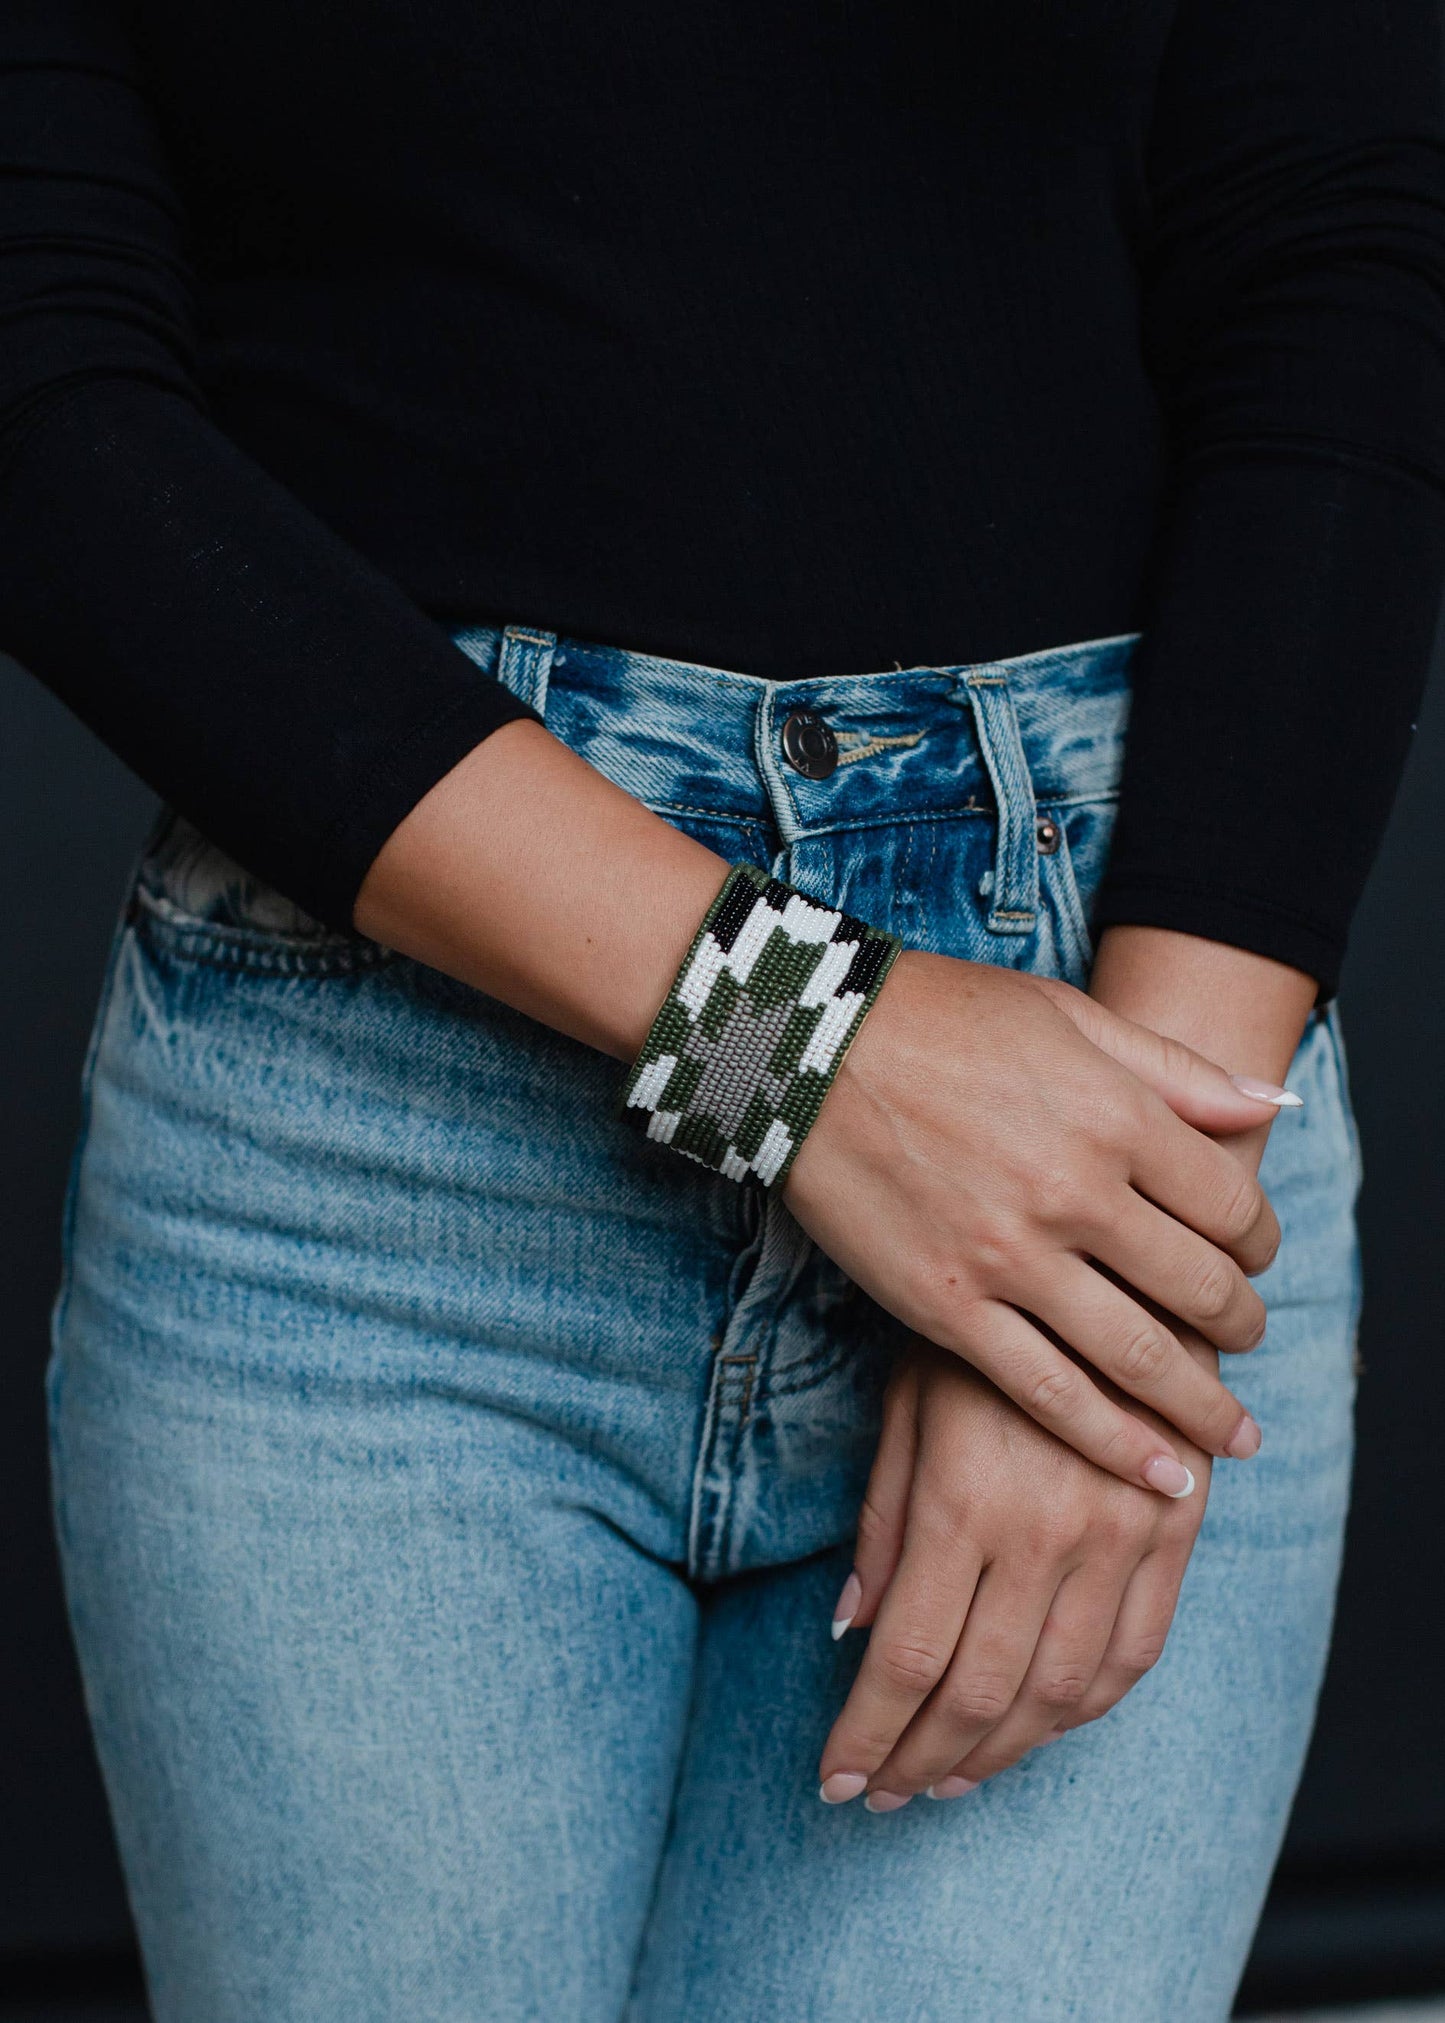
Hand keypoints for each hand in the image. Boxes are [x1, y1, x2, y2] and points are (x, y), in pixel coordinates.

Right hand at [785, 949, 1286, 1493]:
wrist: (804, 1050)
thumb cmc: (937, 1017)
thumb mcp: (1066, 1014)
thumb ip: (1172, 1067)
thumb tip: (1270, 1105)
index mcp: (1114, 1116)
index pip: (1231, 1205)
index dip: (1259, 1241)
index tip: (1252, 1256)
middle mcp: (1076, 1194)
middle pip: (1199, 1288)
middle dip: (1240, 1324)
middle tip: (1245, 1340)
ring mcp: (1010, 1259)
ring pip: (1138, 1357)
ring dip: (1201, 1406)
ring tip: (1232, 1437)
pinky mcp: (948, 1308)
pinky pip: (1049, 1394)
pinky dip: (1114, 1443)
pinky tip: (1160, 1471)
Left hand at [817, 1340, 1210, 1809]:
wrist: (1113, 1268)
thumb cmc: (985, 1330)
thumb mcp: (907, 1404)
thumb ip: (883, 1521)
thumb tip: (850, 1631)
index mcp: (965, 1499)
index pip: (909, 1659)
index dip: (867, 1735)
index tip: (833, 1781)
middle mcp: (1047, 1531)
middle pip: (978, 1693)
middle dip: (919, 1762)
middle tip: (882, 1794)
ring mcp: (1121, 1537)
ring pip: (1057, 1694)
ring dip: (998, 1754)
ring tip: (948, 1779)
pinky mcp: (1175, 1535)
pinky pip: (1134, 1655)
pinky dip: (1081, 1710)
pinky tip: (1035, 1727)